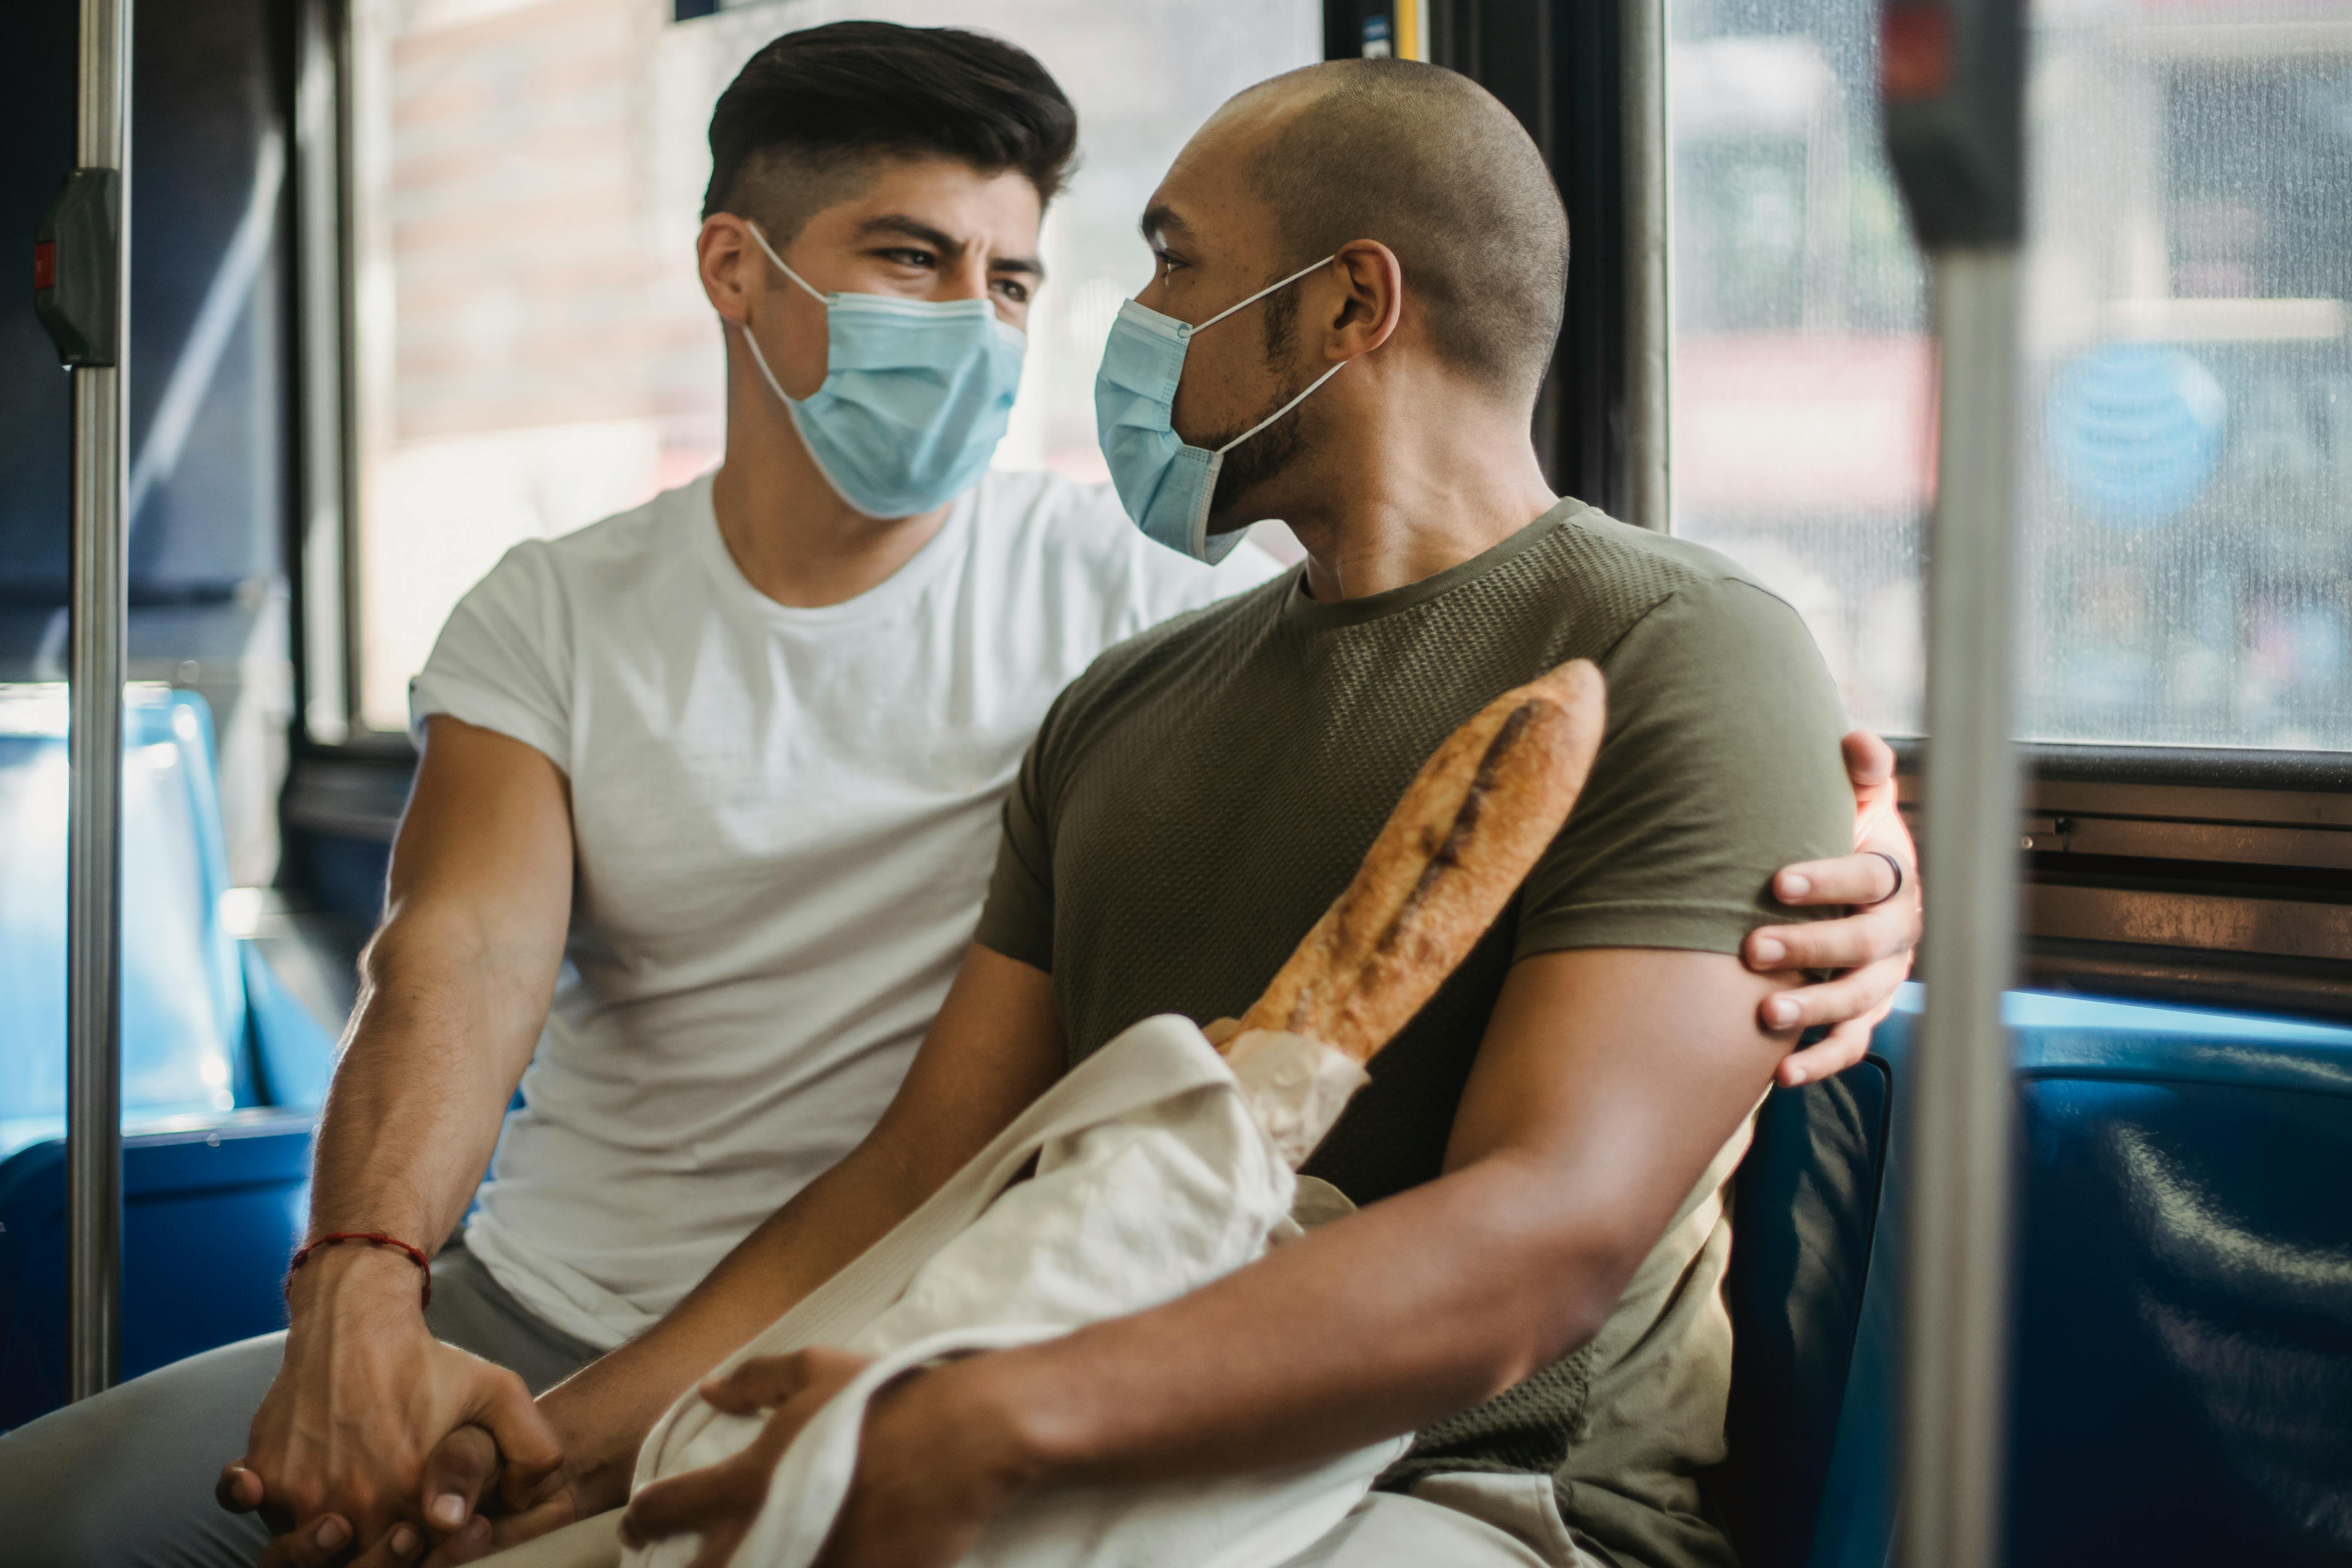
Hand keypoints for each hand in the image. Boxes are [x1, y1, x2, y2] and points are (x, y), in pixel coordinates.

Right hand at [217, 1244, 561, 1564]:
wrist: (357, 1321)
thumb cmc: (427, 1363)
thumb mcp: (501, 1395)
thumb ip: (533, 1451)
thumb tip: (520, 1503)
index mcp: (412, 1497)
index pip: (416, 1560)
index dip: (428, 1554)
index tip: (429, 1531)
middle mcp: (354, 1505)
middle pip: (358, 1567)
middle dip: (380, 1559)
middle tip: (396, 1529)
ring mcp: (303, 1494)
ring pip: (301, 1554)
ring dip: (315, 1548)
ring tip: (340, 1520)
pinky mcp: (265, 1474)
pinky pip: (244, 1507)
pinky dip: (249, 1501)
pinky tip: (259, 1489)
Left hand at [619, 1349, 873, 1567]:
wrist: (964, 1441)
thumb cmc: (888, 1399)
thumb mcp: (817, 1370)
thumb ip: (757, 1381)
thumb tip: (710, 1390)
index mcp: (747, 1482)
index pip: (663, 1510)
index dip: (640, 1519)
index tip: (639, 1522)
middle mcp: (764, 1535)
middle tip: (686, 1561)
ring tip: (748, 1559)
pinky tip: (801, 1562)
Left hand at [1744, 729, 1919, 1085]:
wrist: (1852, 887)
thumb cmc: (1843, 837)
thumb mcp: (1855, 802)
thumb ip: (1859, 773)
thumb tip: (1854, 738)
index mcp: (1894, 876)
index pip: (1871, 878)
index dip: (1829, 879)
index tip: (1778, 882)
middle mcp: (1897, 931)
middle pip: (1865, 944)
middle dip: (1812, 948)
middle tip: (1755, 948)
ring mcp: (1884, 977)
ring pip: (1858, 1000)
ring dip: (1814, 1010)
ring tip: (1765, 1015)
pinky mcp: (1866, 1014)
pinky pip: (1852, 1043)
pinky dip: (1821, 1061)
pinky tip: (1782, 1074)